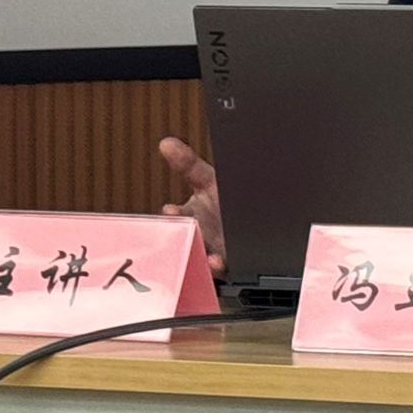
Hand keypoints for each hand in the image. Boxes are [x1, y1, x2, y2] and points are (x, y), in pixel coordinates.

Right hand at [157, 136, 227, 276]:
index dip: (174, 215)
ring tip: (207, 254)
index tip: (171, 210)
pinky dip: (218, 266)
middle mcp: (196, 235)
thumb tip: (166, 143)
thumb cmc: (220, 201)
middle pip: (187, 239)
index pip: (177, 216)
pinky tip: (218, 261)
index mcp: (189, 216)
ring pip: (201, 256)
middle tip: (189, 234)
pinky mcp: (225, 264)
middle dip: (185, 239)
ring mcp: (210, 251)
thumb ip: (188, 164)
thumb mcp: (207, 180)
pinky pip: (220, 269)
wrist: (247, 222)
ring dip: (202, 255)